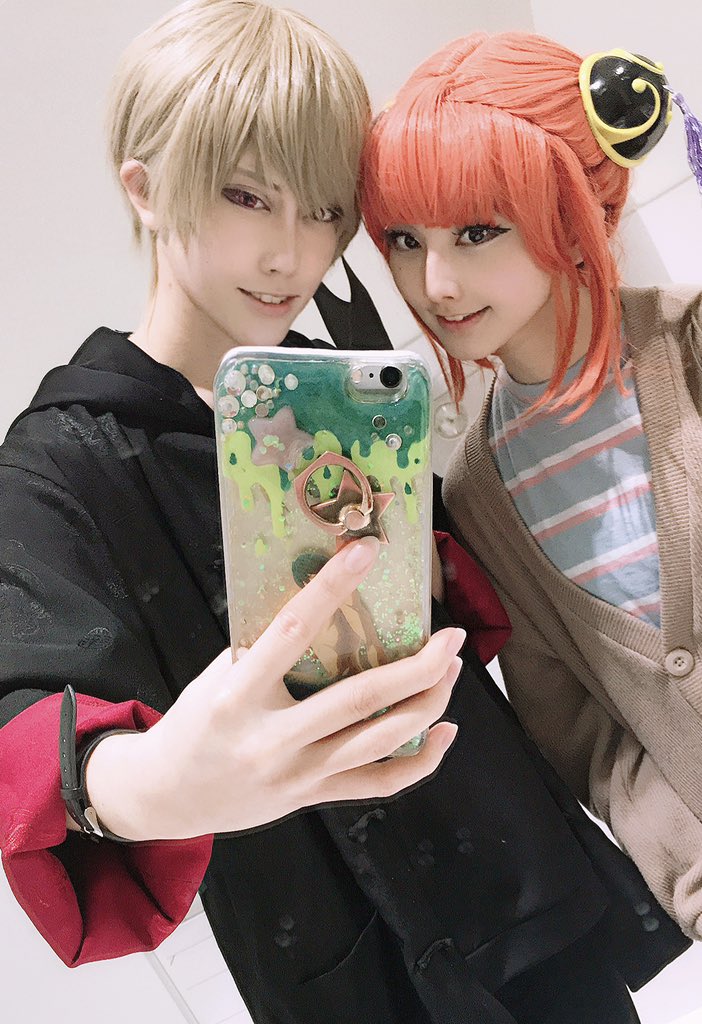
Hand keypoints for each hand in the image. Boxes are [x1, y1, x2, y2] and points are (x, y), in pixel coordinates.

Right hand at [85, 537, 462, 839]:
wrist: (168, 796)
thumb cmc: (195, 723)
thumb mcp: (215, 677)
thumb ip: (262, 649)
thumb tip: (321, 602)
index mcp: (238, 695)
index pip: (292, 632)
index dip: (332, 588)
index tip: (367, 551)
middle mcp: (271, 738)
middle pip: (359, 699)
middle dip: (417, 667)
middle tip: (452, 637)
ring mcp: (297, 774)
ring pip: (379, 740)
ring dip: (427, 704)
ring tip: (453, 670)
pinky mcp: (312, 797)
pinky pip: (378, 783)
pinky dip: (419, 760)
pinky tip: (443, 732)